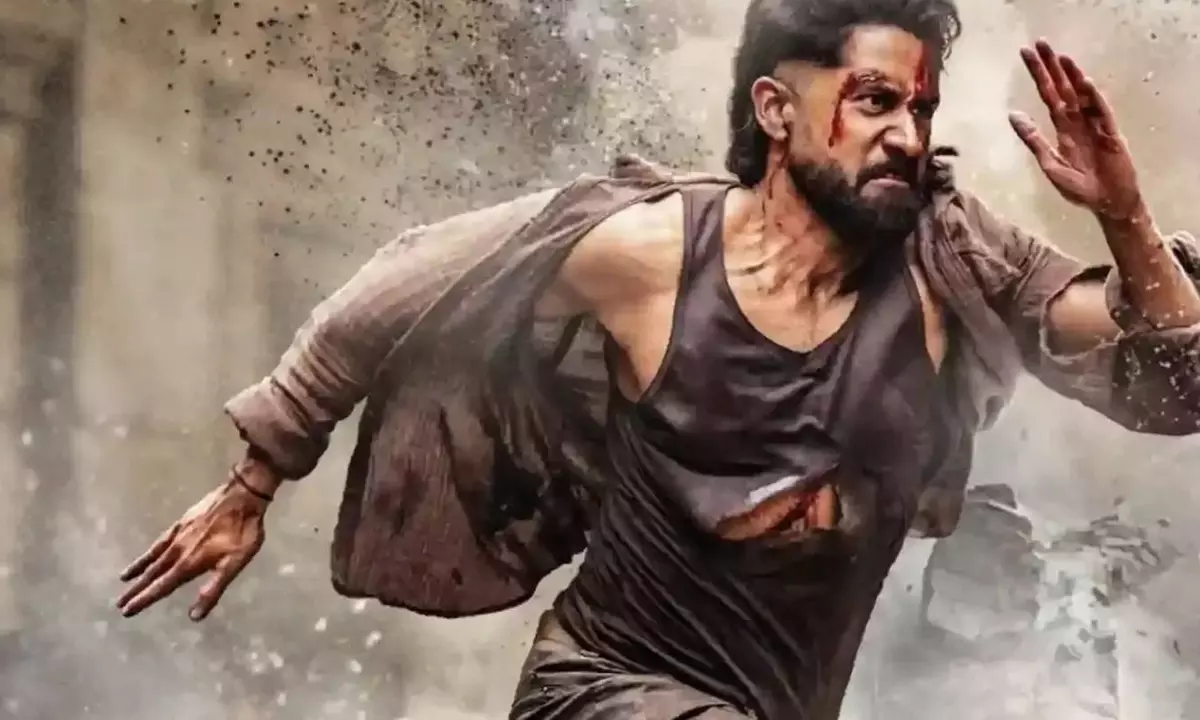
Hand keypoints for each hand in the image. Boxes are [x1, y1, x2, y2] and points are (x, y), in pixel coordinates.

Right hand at [116, 465, 271, 620]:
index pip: (162, 586)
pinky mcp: (181, 522)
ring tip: (124, 580)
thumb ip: (213, 589)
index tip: (127, 611)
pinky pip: (160, 541)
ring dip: (138, 570)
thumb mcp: (234, 564)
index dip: (145, 599)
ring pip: (153, 557)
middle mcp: (178, 550)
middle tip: (119, 604)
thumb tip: (194, 616)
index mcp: (190, 563)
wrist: (241, 495)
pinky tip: (147, 553)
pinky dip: (150, 550)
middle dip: (137, 590)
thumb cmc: (242, 532)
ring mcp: (178, 535)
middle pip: (153, 574)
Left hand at [1009, 39, 1142, 219]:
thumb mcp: (1050, 165)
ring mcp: (1095, 127)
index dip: (1039, 75)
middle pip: (1063, 89)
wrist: (1107, 203)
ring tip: (1062, 58)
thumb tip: (1012, 115)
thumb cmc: (1079, 188)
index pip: (1049, 96)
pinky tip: (1083, 84)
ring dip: (1072, 76)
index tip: (1026, 54)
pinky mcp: (1110, 135)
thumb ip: (1033, 140)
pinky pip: (1100, 113)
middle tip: (1040, 43)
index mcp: (1062, 129)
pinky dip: (1092, 99)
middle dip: (1052, 67)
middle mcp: (1078, 123)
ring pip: (1082, 96)